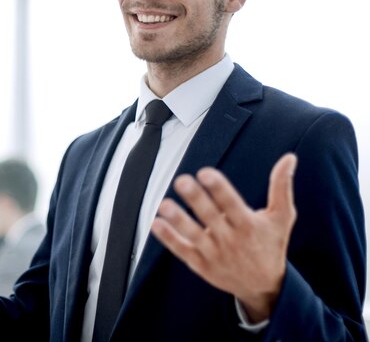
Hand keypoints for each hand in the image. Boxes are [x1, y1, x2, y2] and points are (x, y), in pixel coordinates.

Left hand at [151, 153, 297, 321]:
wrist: (264, 287)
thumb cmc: (271, 245)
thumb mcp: (282, 217)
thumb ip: (281, 187)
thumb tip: (289, 158)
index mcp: (249, 225)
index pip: (232, 204)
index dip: (219, 188)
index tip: (206, 173)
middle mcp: (231, 240)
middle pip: (210, 217)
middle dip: (196, 199)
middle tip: (182, 181)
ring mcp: (214, 253)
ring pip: (193, 235)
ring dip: (178, 220)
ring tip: (165, 205)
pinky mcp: (201, 264)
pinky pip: (182, 250)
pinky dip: (169, 238)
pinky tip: (156, 223)